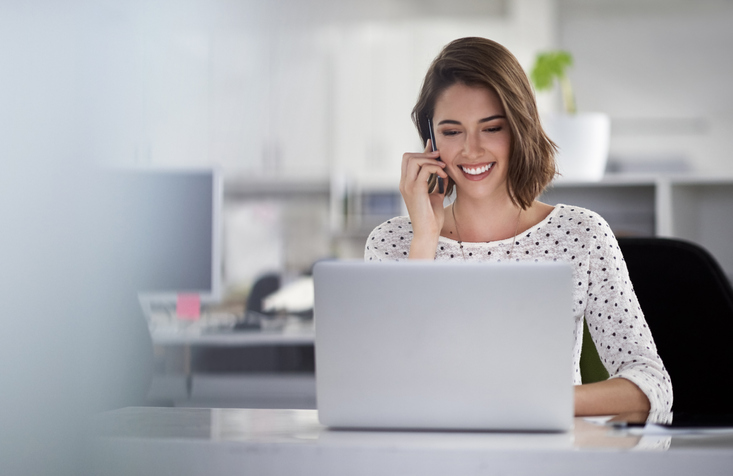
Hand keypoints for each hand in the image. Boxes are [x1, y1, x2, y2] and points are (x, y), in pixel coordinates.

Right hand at [399, 140, 447, 258]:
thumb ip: (436, 182)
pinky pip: (425, 169)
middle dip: (425, 153)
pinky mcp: (416, 190)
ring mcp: (408, 186)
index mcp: (406, 184)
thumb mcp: (435, 195)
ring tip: (443, 167)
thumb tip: (442, 168)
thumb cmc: (431, 217)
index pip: (408, 160)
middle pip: (408, 156)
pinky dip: (436, 168)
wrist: (428, 233)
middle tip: (440, 157)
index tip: (434, 149)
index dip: (422, 152)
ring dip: (431, 159)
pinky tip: (443, 175)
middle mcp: (404, 183)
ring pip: (414, 160)